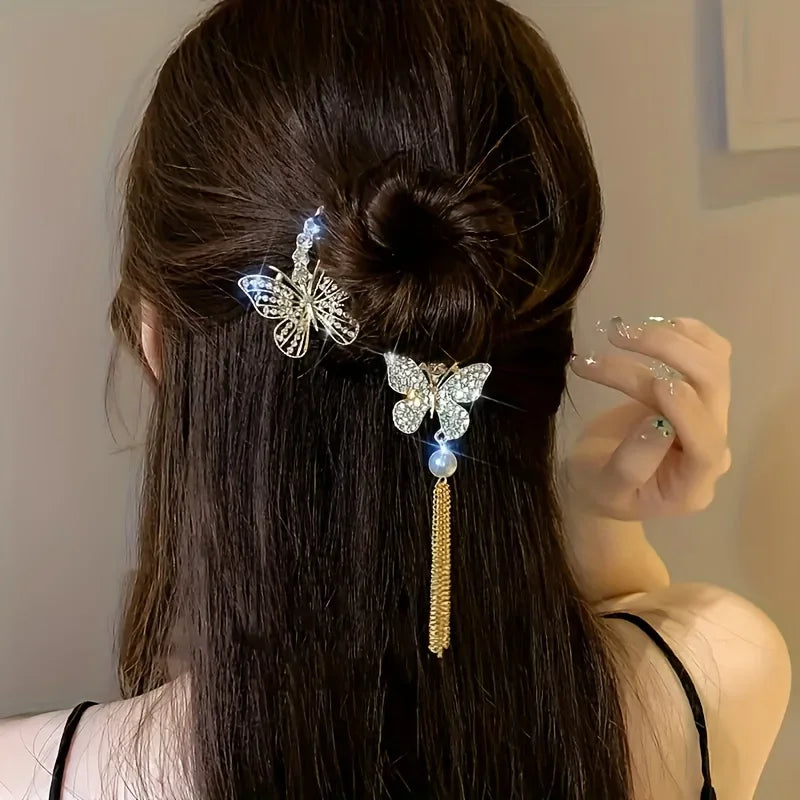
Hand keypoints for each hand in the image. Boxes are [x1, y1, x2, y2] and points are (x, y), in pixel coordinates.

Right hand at [566, 317, 731, 520]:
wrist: (603, 483)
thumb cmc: (600, 491)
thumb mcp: (604, 488)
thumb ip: (630, 466)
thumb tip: (656, 424)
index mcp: (692, 483)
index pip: (706, 445)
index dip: (687, 411)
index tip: (655, 384)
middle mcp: (711, 447)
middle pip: (713, 390)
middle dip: (670, 355)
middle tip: (617, 338)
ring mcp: (710, 417)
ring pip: (713, 364)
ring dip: (671, 338)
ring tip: (622, 331)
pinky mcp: (698, 394)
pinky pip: (711, 355)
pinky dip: (688, 333)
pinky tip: (655, 325)